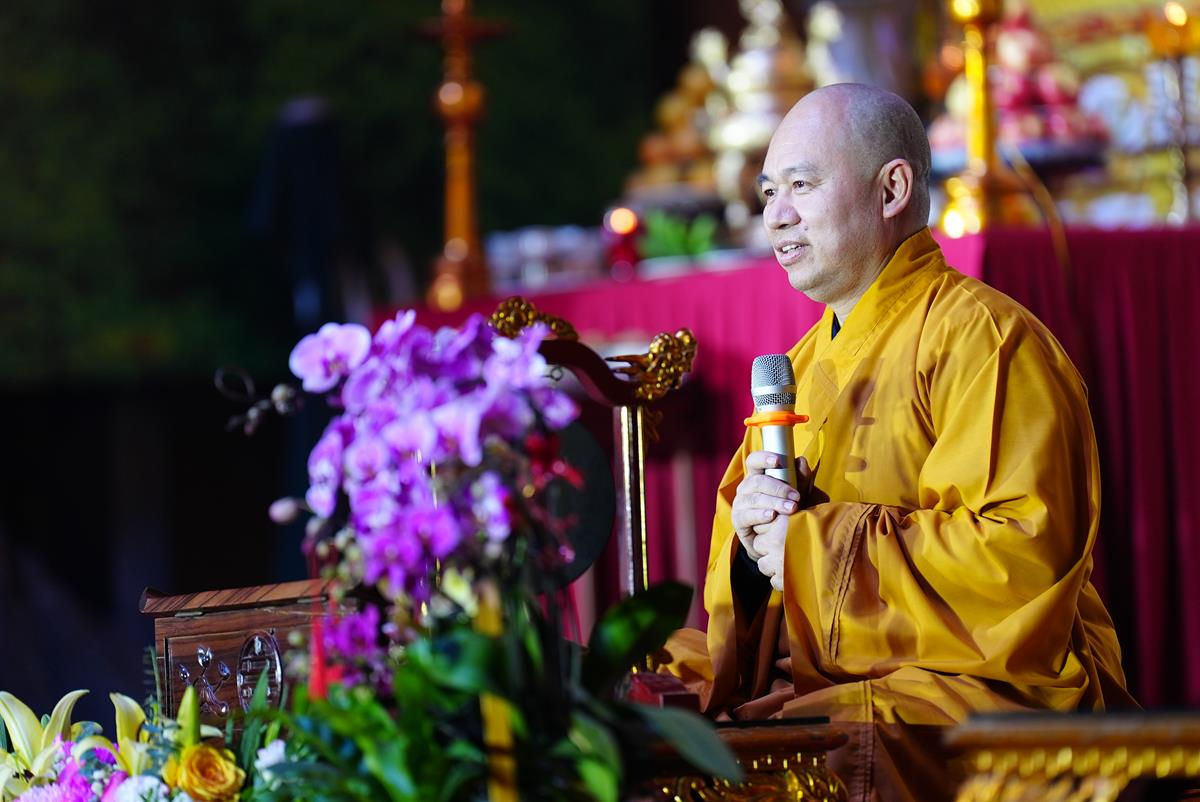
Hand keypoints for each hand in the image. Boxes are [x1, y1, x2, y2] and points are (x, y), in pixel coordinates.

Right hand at [731, 452, 811, 590]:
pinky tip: (772, 516)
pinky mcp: (738, 520)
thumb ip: (800, 478)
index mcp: (758, 476)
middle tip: (796, 497)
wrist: (775, 541)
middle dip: (778, 488)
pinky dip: (760, 515)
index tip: (777, 461)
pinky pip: (747, 515)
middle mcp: (746, 488)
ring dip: (774, 502)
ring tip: (791, 509)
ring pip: (754, 498)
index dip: (763, 458)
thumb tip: (801, 461)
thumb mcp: (797, 494)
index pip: (754, 461)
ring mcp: (740, 503)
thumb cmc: (787, 511)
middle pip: (757, 481)